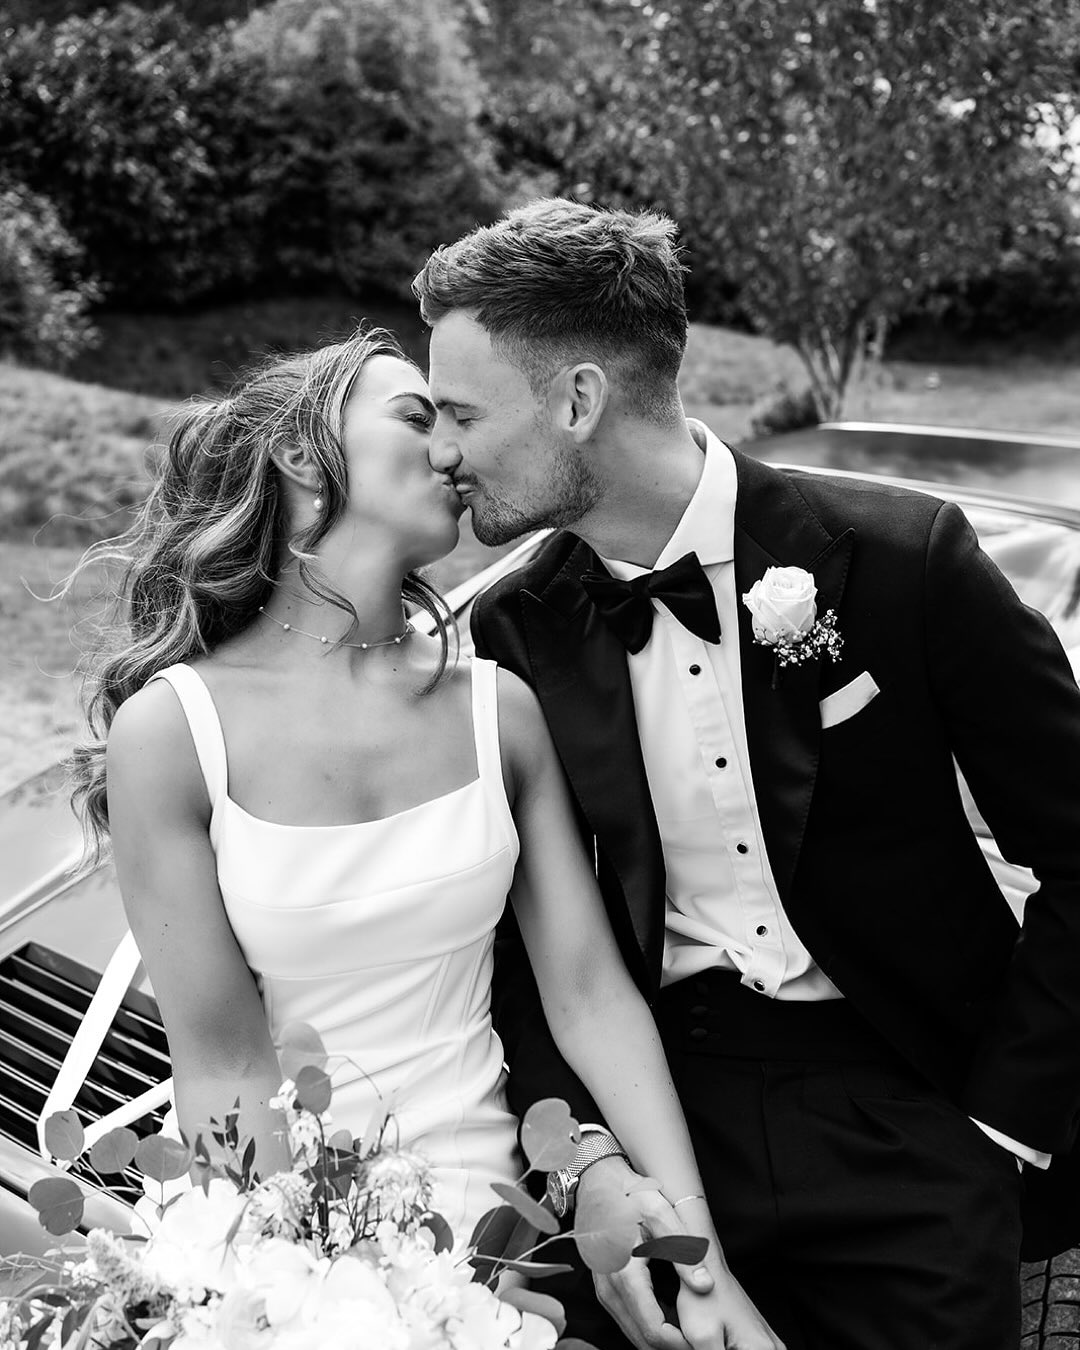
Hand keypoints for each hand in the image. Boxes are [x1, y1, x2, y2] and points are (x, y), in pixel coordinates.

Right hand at [576, 1159, 784, 1349]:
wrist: (596, 1183)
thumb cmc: (629, 1195)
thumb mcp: (661, 1213)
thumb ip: (683, 1250)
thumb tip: (705, 1285)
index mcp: (625, 1274)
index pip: (654, 1330)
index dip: (681, 1344)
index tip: (704, 1342)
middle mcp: (610, 1289)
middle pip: (643, 1339)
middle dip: (673, 1346)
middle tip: (701, 1341)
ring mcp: (604, 1292)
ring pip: (634, 1334)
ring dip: (661, 1340)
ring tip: (690, 1333)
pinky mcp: (604, 1290)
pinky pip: (628, 1320)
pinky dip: (650, 1327)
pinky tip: (671, 1319)